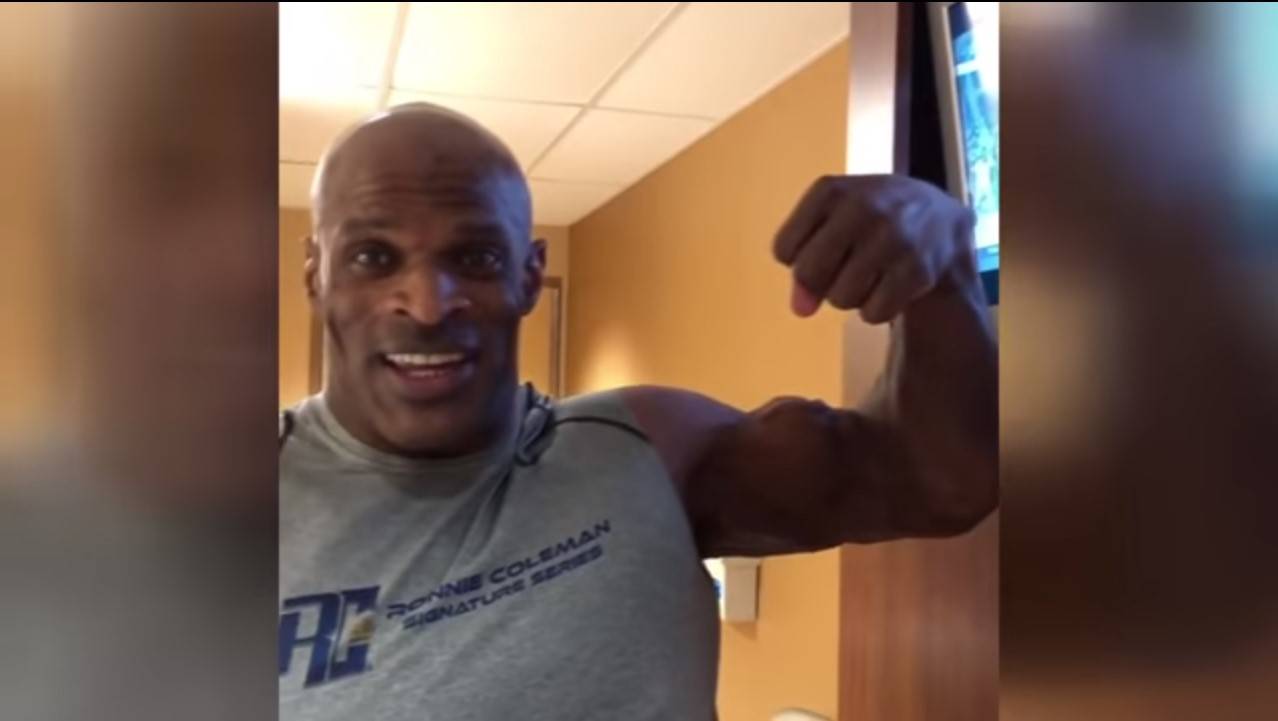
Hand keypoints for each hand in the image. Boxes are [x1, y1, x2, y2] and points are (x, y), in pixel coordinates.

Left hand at [773, 175, 977, 322]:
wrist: (939, 218)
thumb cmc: (868, 219)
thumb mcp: (829, 221)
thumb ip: (803, 261)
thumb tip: (801, 309)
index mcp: (830, 190)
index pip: (783, 250)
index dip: (798, 258)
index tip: (822, 246)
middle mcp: (861, 207)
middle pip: (808, 274)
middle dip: (819, 282)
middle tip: (843, 265)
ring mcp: (892, 237)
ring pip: (839, 298)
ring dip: (849, 296)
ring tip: (870, 271)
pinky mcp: (917, 269)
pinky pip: (873, 313)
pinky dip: (876, 309)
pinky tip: (890, 284)